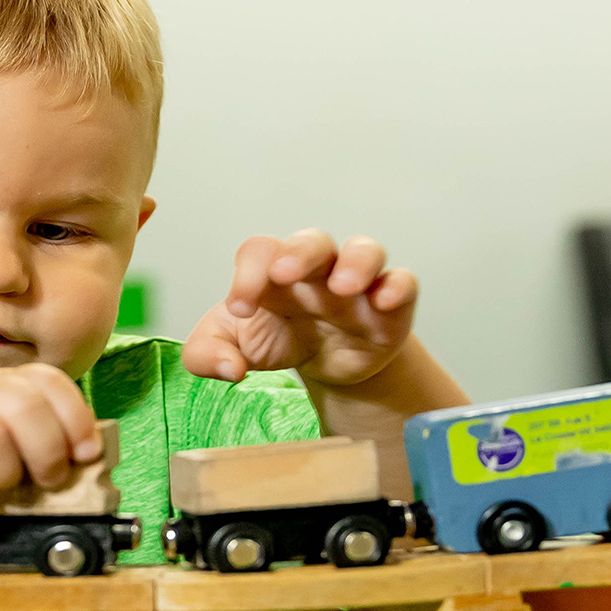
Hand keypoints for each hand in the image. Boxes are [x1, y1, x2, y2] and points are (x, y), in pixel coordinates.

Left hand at [183, 229, 418, 385]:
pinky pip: (402, 282)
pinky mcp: (390, 305)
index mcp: (272, 272)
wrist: (328, 365)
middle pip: (312, 240)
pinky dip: (397, 287)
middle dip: (299, 253)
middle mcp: (316, 268)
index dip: (247, 275)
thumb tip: (228, 370)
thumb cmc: (278, 340)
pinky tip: (383, 303)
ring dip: (355, 263)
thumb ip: (208, 355)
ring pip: (364, 250)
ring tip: (343, 287)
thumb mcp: (233, 347)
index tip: (240, 310)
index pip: (259, 252)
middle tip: (284, 274)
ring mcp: (356, 282)